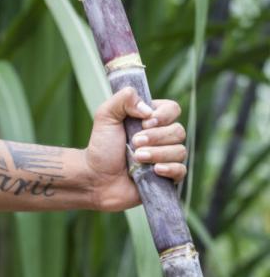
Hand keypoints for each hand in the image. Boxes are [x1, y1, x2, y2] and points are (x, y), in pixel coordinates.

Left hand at [84, 87, 186, 211]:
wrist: (95, 178)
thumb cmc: (100, 149)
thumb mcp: (106, 116)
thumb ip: (123, 98)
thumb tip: (147, 109)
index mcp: (151, 121)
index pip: (173, 110)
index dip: (162, 116)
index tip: (143, 123)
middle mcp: (162, 138)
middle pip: (178, 131)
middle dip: (156, 137)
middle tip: (134, 143)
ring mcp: (165, 158)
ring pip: (180, 151)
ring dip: (157, 154)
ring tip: (137, 158)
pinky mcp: (166, 178)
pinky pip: (181, 171)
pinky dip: (170, 169)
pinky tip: (155, 170)